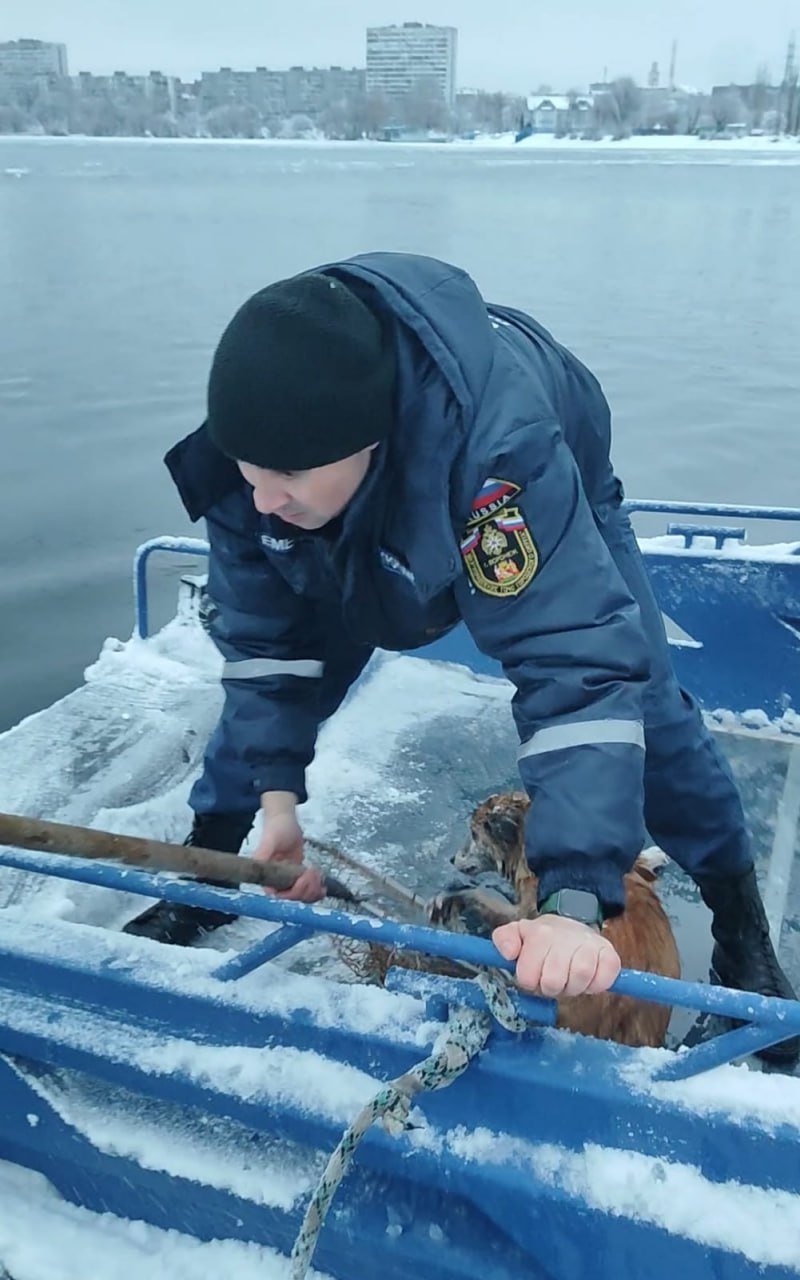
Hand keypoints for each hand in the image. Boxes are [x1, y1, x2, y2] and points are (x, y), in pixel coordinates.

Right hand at [252, 797, 324, 902]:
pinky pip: (308, 890)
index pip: (279, 895)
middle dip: (306, 889)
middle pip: (294, 897)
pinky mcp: (299, 876)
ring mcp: (289, 880)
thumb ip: (263, 853)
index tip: (302, 879)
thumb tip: (257, 866)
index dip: (293, 893)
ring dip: (313, 890)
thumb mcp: (270, 840)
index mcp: (267, 876)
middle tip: (312, 872)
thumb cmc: (276, 828)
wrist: (286, 820)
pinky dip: (317, 890)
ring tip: (318, 875)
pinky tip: (323, 885)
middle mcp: (277, 881)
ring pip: (302, 896)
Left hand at [492, 915, 620, 997]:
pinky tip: (588, 978)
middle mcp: (565, 936)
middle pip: (553, 982)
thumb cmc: (542, 938)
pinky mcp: (610, 954)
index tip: (534, 973)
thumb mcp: (518, 933)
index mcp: (540, 934)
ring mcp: (590, 944)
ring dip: (573, 986)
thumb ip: (504, 940)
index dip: (530, 982)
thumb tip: (510, 954)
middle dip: (550, 987)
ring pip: (580, 977)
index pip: (528, 978)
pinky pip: (604, 980)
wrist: (573, 925)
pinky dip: (596, 986)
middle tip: (553, 977)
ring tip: (569, 977)